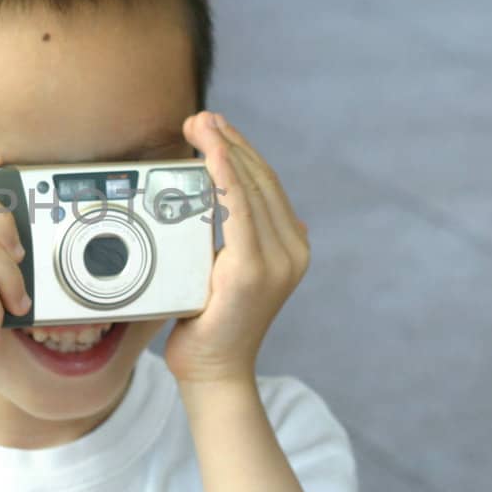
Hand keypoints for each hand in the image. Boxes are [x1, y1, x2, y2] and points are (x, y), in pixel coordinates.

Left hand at [165, 111, 309, 384]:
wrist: (214, 373)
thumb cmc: (208, 323)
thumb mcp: (222, 269)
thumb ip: (228, 237)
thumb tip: (208, 199)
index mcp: (289, 246)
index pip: (266, 185)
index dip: (240, 149)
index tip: (213, 127)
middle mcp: (292, 250)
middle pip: (261, 179)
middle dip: (229, 142)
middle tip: (199, 118)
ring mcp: (277, 261)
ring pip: (252, 188)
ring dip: (225, 149)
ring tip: (199, 124)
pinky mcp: (253, 271)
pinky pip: (240, 211)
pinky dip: (226, 177)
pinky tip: (213, 153)